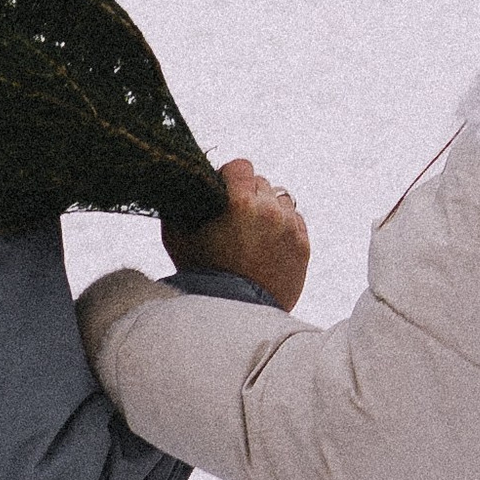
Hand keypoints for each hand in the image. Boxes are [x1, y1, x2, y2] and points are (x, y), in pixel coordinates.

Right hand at [166, 159, 310, 313]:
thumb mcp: (176, 236)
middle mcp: (269, 210)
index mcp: (240, 202)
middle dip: (247, 195)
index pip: (241, 166)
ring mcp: (289, 229)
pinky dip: (283, 227)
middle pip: (261, 183)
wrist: (231, 313)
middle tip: (234, 219)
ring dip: (268, 209)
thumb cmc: (200, 275)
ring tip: (252, 232)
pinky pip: (295, 222)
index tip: (223, 190)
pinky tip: (266, 244)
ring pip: (281, 200)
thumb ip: (179, 204)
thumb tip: (181, 184)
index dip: (229, 176)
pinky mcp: (303, 247)